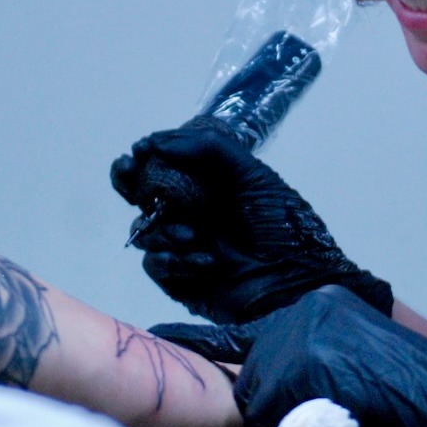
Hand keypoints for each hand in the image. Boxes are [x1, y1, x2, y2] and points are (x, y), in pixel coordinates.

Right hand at [110, 116, 391, 323]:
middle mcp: (189, 212)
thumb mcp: (254, 177)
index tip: (140, 151)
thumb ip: (210, 149)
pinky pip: (154, 264)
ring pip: (144, 229)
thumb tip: (157, 142)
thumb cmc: (283, 227)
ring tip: (192, 234)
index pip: (163, 163)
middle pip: (139, 193)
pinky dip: (172, 260)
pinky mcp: (178, 279)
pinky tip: (204, 261)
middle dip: (128, 181)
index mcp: (206, 184)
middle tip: (129, 176)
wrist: (298, 284)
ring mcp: (182, 246)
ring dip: (162, 229)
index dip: (145, 155)